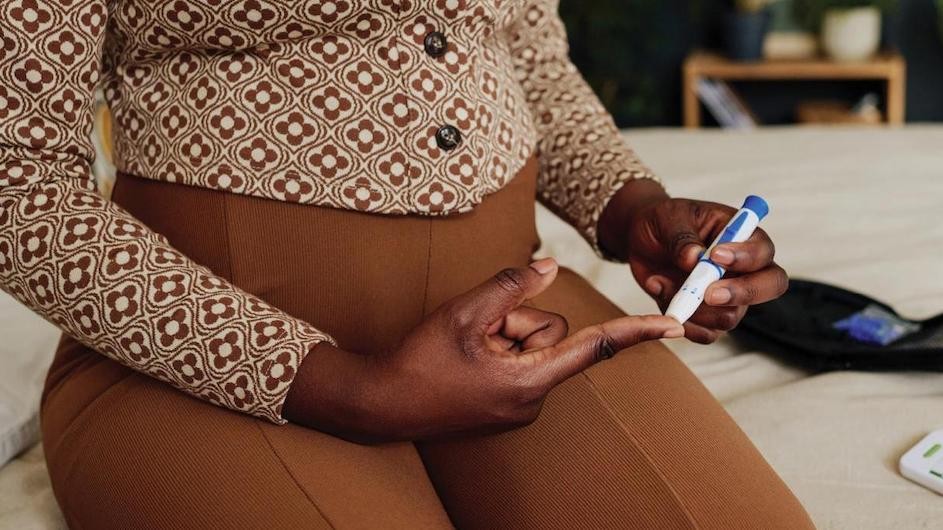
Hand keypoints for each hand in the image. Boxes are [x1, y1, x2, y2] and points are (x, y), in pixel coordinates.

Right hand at [284, 258, 682, 441]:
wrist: (382, 403)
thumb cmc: (420, 361)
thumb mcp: (464, 313)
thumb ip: (512, 286)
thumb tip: (549, 266)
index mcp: (529, 380)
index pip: (594, 347)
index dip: (636, 332)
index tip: (673, 326)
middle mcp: (532, 398)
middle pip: (550, 332)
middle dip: (517, 320)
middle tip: (475, 332)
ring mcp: (519, 404)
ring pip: (532, 343)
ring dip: (503, 334)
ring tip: (465, 347)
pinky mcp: (506, 403)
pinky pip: (519, 359)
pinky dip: (497, 348)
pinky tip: (465, 358)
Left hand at [598, 179, 787, 343]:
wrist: (641, 240)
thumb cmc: (663, 222)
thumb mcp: (668, 218)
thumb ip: (682, 237)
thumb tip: (695, 258)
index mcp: (742, 236)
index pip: (763, 251)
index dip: (746, 257)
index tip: (716, 256)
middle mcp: (744, 269)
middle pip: (769, 287)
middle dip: (741, 293)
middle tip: (709, 293)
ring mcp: (728, 295)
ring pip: (731, 316)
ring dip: (696, 308)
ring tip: (662, 282)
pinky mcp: (707, 316)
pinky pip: (707, 333)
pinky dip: (684, 323)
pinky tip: (663, 298)